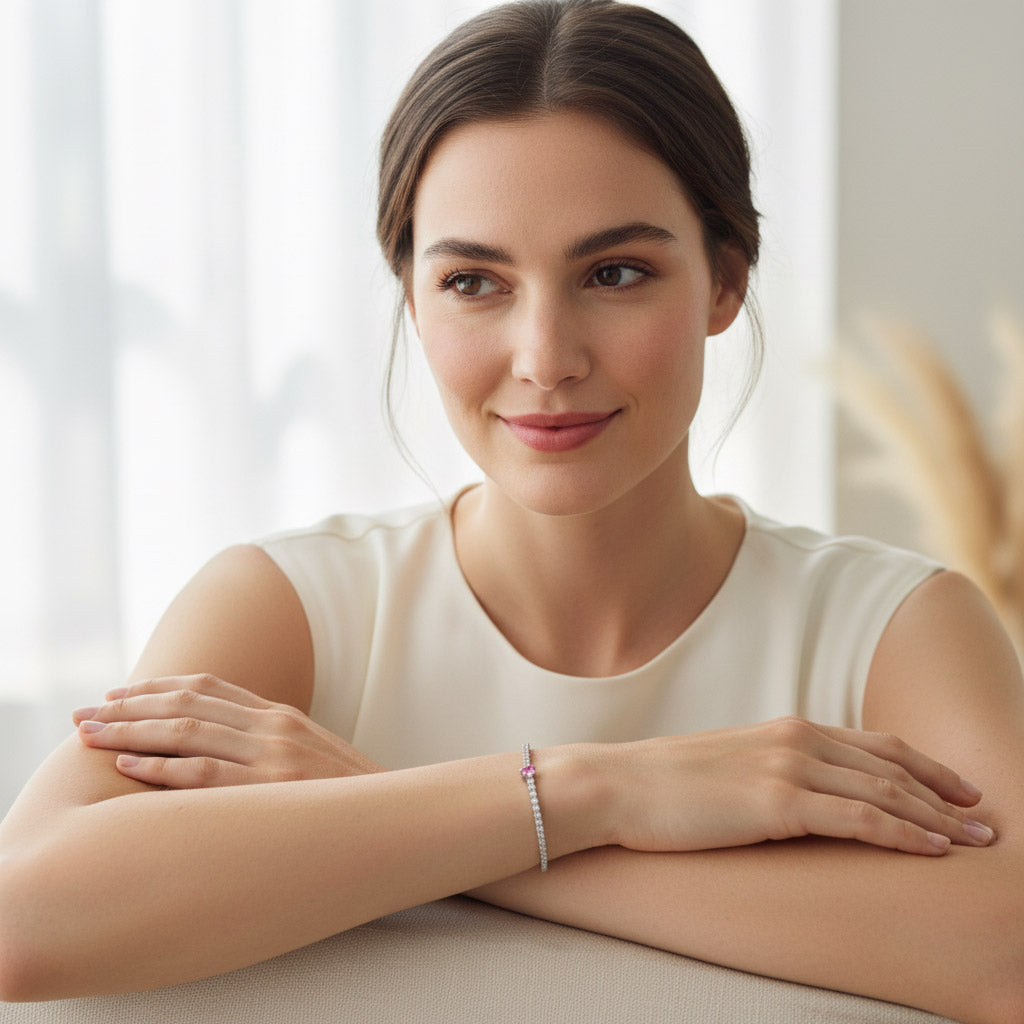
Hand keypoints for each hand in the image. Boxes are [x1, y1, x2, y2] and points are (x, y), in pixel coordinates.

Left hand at [73, 674, 383, 787]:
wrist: (396, 815)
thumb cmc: (346, 795)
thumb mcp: (310, 754)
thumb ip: (269, 743)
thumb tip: (220, 746)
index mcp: (280, 714)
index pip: (207, 687)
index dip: (156, 688)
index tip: (117, 694)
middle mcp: (272, 725)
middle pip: (186, 703)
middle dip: (129, 707)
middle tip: (85, 714)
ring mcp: (272, 755)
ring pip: (186, 732)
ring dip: (132, 732)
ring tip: (91, 734)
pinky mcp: (271, 789)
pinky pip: (204, 774)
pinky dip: (162, 768)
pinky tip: (129, 767)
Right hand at [593, 717, 992, 856]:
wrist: (618, 785)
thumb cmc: (666, 784)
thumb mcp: (731, 769)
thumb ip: (773, 772)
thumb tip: (802, 798)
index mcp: (786, 729)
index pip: (873, 746)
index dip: (923, 767)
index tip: (957, 790)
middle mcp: (796, 739)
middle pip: (891, 766)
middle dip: (944, 794)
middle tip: (985, 819)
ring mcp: (789, 767)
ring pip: (885, 791)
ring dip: (937, 817)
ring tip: (975, 840)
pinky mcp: (778, 801)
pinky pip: (859, 818)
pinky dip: (903, 831)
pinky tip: (931, 848)